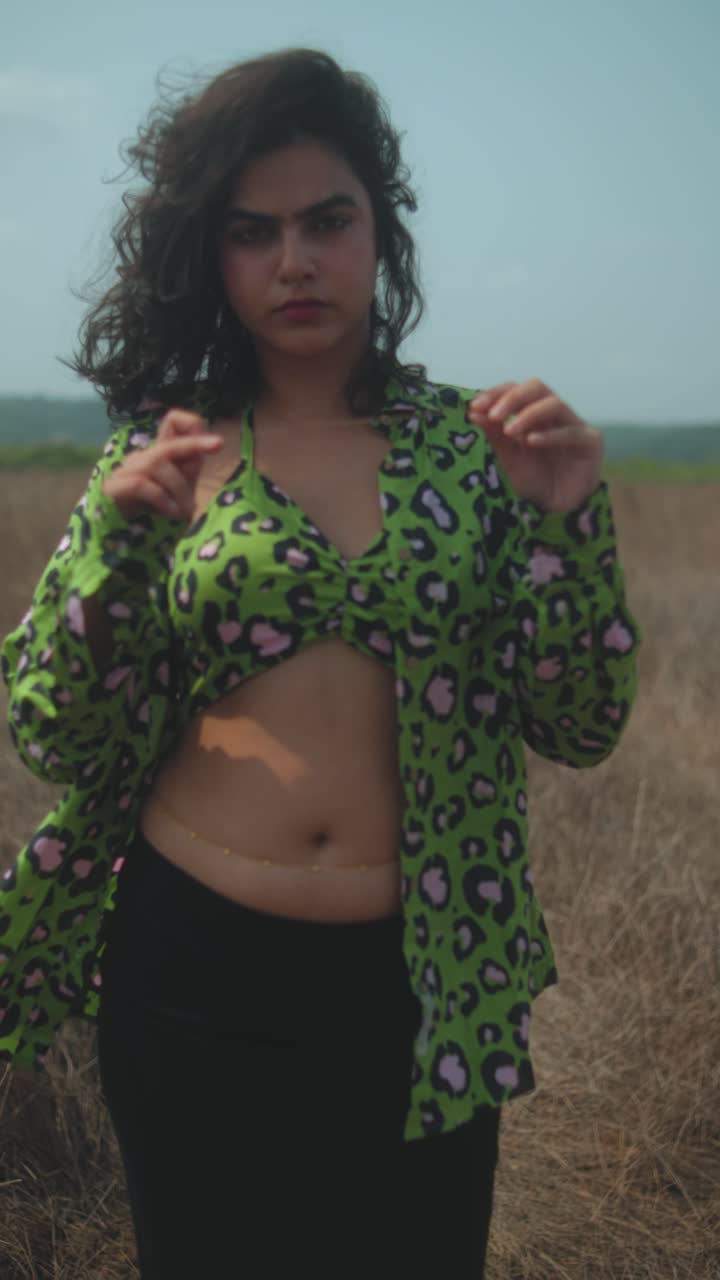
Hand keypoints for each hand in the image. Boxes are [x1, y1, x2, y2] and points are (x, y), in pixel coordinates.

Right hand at [102, 410, 223, 520]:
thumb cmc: (154, 517)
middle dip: (194, 444)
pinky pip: (141, 484)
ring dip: (178, 489)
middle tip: (218, 445)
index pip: (171, 424)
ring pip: (156, 464)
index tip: (216, 442)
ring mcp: (124, 472)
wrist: (123, 542)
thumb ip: (189, 470)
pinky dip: (162, 499)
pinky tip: (171, 514)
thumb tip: (213, 444)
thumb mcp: (179, 493)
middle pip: (168, 444)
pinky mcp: (112, 488)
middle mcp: (141, 459)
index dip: (190, 425)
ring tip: (186, 511)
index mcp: (159, 457)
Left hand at [466, 379, 603, 512]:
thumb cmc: (533, 480)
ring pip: (555, 405)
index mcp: (533, 413)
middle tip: (493, 415)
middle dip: (513, 398)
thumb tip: (473, 411)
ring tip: (509, 431)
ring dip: (529, 415)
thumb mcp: (508, 458)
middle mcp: (554, 415)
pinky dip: (550, 435)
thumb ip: (494, 435)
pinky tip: (532, 441)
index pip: (516, 389)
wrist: (557, 508)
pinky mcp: (591, 442)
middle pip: (537, 388)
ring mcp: (575, 425)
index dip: (497, 393)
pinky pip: (572, 432)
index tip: (476, 406)